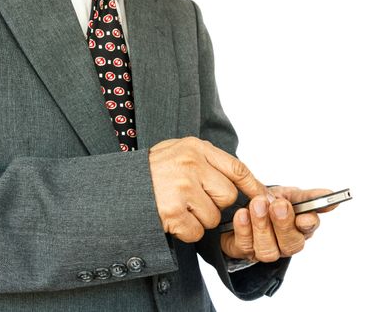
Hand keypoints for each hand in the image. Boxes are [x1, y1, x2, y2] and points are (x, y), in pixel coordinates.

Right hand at [148, 137, 266, 242]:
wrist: (118, 186)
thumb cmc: (150, 171)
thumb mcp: (177, 152)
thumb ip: (206, 160)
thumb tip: (241, 180)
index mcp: (195, 148)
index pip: (236, 168)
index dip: (253, 186)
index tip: (263, 198)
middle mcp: (190, 164)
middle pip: (227, 196)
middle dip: (214, 205)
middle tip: (193, 201)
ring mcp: (181, 187)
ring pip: (212, 217)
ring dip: (198, 219)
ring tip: (177, 207)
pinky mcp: (172, 210)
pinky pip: (196, 232)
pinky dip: (186, 231)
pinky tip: (170, 219)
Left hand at [220, 187, 335, 261]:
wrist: (241, 204)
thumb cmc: (270, 202)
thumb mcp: (289, 194)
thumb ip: (308, 196)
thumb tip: (329, 194)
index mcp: (300, 228)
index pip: (309, 229)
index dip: (308, 224)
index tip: (304, 216)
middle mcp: (285, 243)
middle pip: (290, 243)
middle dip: (283, 224)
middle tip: (277, 205)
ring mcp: (265, 250)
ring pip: (268, 249)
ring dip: (262, 226)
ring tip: (257, 205)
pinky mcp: (243, 251)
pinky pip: (245, 246)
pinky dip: (243, 229)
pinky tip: (242, 214)